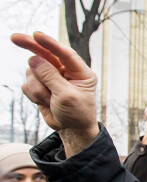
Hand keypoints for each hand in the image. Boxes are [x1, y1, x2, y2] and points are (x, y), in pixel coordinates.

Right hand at [11, 32, 98, 156]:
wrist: (72, 130)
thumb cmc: (77, 114)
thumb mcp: (66, 96)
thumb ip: (50, 77)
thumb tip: (33, 59)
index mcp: (81, 72)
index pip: (65, 53)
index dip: (50, 44)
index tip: (37, 35)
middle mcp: (66, 71)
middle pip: (45, 54)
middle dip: (31, 46)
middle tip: (15, 38)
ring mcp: (53, 77)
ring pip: (33, 72)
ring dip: (38, 88)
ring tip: (50, 101)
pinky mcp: (42, 85)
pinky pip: (28, 83)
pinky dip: (34, 94)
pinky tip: (45, 103)